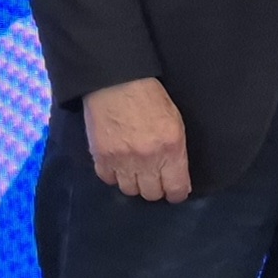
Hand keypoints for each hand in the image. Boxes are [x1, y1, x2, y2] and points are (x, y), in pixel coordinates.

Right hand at [83, 77, 190, 200]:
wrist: (117, 83)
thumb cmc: (151, 99)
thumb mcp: (176, 124)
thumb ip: (177, 153)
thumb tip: (177, 178)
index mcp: (171, 150)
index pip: (176, 189)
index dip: (176, 193)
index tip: (175, 192)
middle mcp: (147, 160)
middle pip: (151, 194)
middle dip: (155, 188)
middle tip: (154, 179)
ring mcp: (122, 160)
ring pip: (129, 190)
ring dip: (134, 183)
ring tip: (135, 172)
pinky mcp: (100, 156)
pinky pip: (108, 179)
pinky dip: (113, 175)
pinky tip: (118, 165)